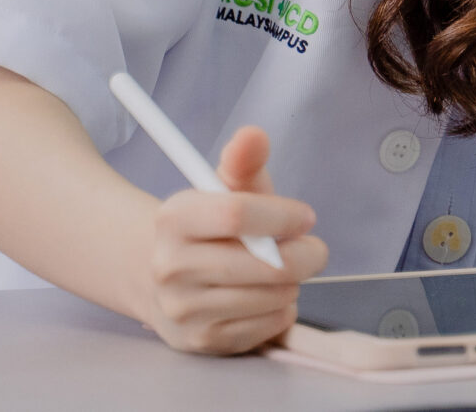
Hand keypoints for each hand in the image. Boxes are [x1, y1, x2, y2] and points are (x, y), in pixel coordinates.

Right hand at [142, 126, 326, 354]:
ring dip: (292, 283)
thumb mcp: (225, 188)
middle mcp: (169, 266)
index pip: (237, 214)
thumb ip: (244, 161)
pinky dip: (281, 310)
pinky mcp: (200, 341)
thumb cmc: (212, 227)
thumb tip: (253, 135)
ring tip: (279, 272)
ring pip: (273, 296)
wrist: (164, 278)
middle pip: (266, 264)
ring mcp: (183, 309)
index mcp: (174, 218)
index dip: (284, 216)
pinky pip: (268, 326)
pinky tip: (266, 297)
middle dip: (306, 254)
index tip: (305, 217)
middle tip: (311, 249)